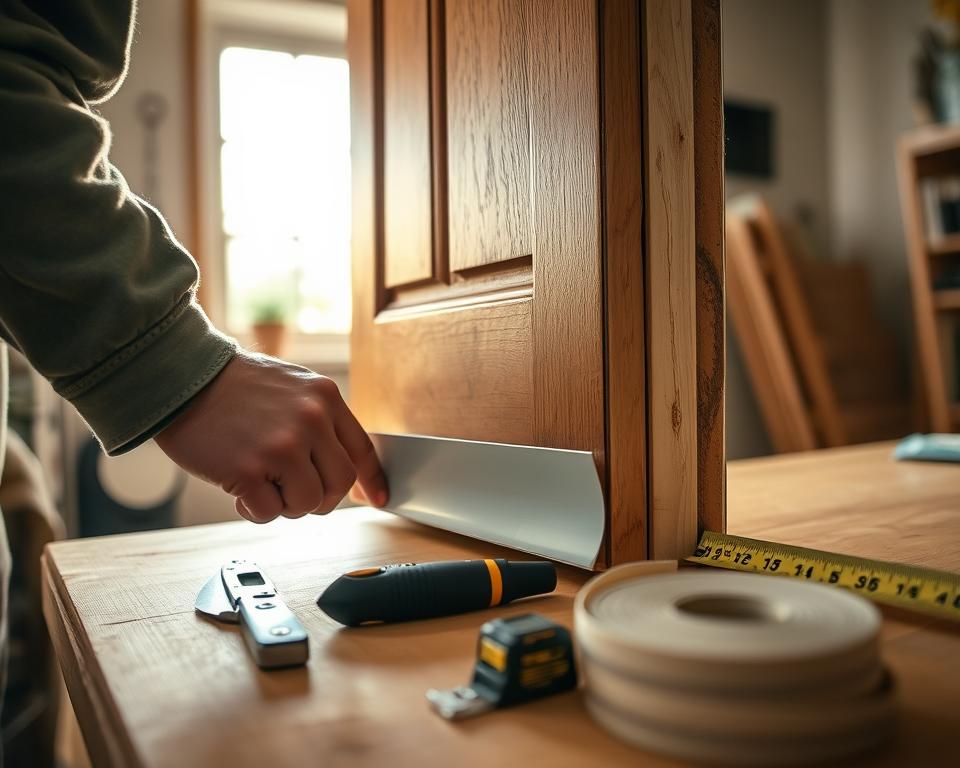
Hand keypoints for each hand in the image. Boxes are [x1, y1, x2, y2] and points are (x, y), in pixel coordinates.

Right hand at [155, 353, 387, 522]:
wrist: (182, 376)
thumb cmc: (233, 386)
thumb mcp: (292, 387)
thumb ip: (320, 420)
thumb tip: (344, 465)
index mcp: (324, 398)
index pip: (361, 449)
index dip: (371, 480)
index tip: (377, 499)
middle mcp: (310, 420)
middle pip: (339, 484)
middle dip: (320, 497)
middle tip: (293, 492)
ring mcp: (281, 446)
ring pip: (308, 503)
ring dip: (285, 504)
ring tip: (262, 482)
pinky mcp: (248, 470)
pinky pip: (270, 513)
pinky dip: (256, 510)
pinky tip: (240, 490)